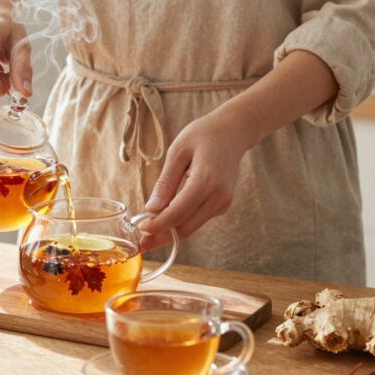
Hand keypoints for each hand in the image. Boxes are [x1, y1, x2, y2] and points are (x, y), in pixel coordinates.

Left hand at [138, 105, 255, 250]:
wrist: (234, 131)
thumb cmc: (203, 135)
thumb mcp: (178, 152)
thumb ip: (165, 182)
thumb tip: (151, 209)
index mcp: (205, 181)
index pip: (177, 213)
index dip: (157, 225)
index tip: (140, 229)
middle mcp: (218, 196)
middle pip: (186, 228)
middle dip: (162, 237)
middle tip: (141, 243)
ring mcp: (223, 202)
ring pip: (192, 227)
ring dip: (170, 233)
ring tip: (148, 234)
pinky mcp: (223, 204)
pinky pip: (198, 219)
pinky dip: (181, 222)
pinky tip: (165, 218)